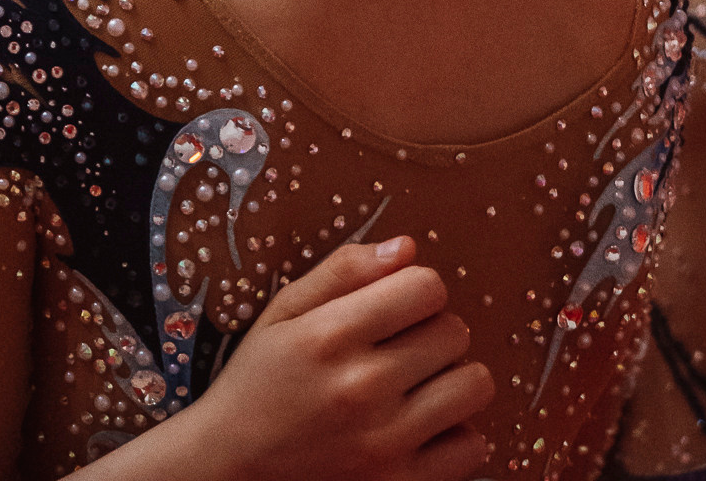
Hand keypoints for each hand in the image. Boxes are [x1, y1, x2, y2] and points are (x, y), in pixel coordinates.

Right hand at [181, 238, 490, 480]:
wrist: (232, 467)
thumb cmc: (258, 383)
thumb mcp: (283, 311)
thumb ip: (343, 270)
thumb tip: (407, 247)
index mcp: (331, 335)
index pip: (426, 287)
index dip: (418, 288)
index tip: (399, 303)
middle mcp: (363, 387)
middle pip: (454, 332)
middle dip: (435, 330)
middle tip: (403, 346)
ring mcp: (385, 442)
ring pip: (473, 385)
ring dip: (453, 378)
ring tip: (420, 383)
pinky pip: (472, 446)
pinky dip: (456, 433)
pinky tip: (425, 426)